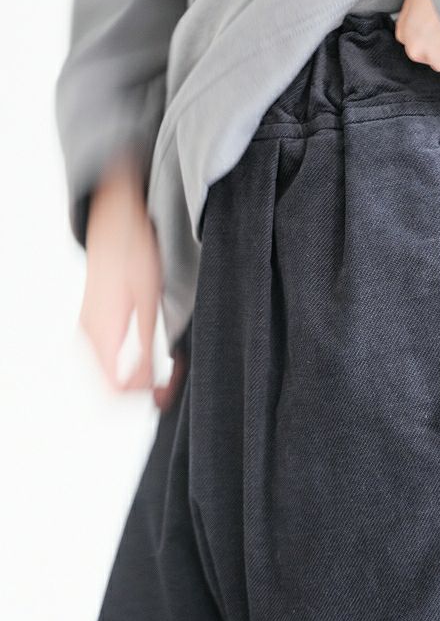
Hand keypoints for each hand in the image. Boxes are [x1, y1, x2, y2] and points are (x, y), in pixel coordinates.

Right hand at [78, 152, 183, 410]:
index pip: (115, 391)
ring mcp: (87, 331)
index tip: (169, 389)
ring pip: (107, 376)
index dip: (143, 397)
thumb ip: (148, 348)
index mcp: (102, 334)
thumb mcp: (149, 303)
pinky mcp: (92, 324)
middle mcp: (89, 336)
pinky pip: (105, 360)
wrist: (114, 224)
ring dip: (135, 380)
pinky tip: (151, 357)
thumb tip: (151, 386)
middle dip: (141, 392)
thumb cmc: (134, 256)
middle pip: (109, 388)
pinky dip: (127, 366)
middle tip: (172, 383)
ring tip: (167, 370)